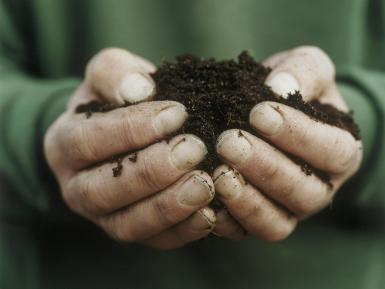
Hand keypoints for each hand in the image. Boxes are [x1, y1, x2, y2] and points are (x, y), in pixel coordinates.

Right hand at [44, 48, 214, 249]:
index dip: (132, 129)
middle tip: (193, 150)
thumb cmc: (114, 101)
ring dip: (168, 207)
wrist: (118, 133)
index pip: (89, 140)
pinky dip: (182, 231)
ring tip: (205, 184)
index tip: (177, 113)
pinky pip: (154, 240)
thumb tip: (138, 90)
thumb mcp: (108, 76)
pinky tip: (209, 213)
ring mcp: (104, 215)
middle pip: (104, 190)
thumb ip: (114, 73)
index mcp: (65, 144)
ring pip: (128, 224)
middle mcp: (77, 187)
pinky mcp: (133, 229)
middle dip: (151, 171)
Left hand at [212, 46, 362, 241]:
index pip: (331, 151)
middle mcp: (318, 188)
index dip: (297, 135)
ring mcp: (288, 210)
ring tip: (217, 173)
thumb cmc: (290, 90)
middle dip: (265, 167)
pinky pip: (244, 232)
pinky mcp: (257, 220)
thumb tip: (279, 87)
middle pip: (303, 192)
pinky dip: (224, 220)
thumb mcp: (305, 68)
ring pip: (276, 223)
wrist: (266, 113)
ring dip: (246, 200)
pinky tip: (204, 198)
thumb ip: (302, 71)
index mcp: (339, 152)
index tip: (259, 113)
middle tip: (229, 142)